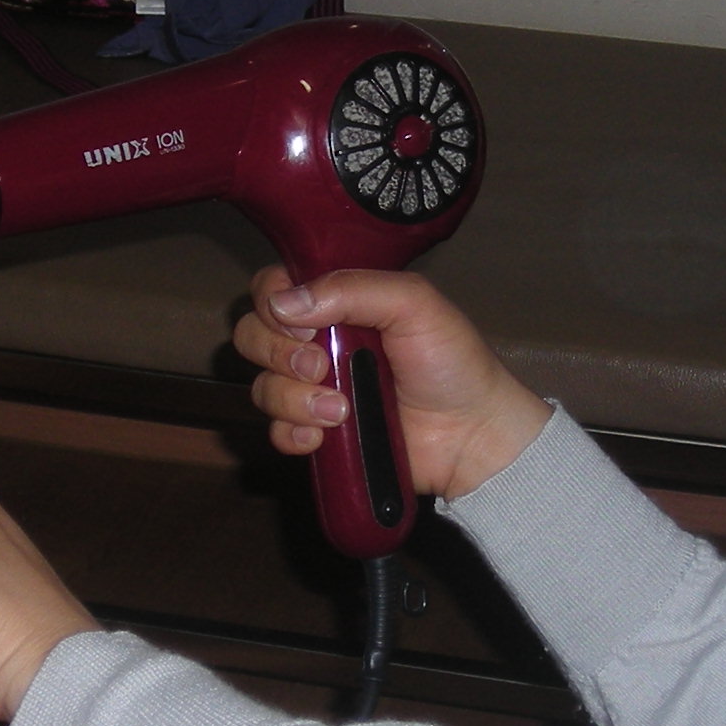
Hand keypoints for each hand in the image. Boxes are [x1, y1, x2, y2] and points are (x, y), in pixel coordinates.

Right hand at [232, 266, 550, 500]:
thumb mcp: (414, 304)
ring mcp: (315, 391)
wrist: (472, 435)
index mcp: (338, 303)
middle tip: (321, 368)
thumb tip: (284, 303)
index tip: (304, 323)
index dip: (272, 303)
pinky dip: (293, 434)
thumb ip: (353, 289)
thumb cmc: (452, 362)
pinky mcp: (319, 434)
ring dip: (294, 399)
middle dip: (279, 354)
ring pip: (263, 388)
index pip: (272, 289)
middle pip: (253, 337)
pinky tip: (324, 437)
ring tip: (341, 410)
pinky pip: (276, 433)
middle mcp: (318, 342)